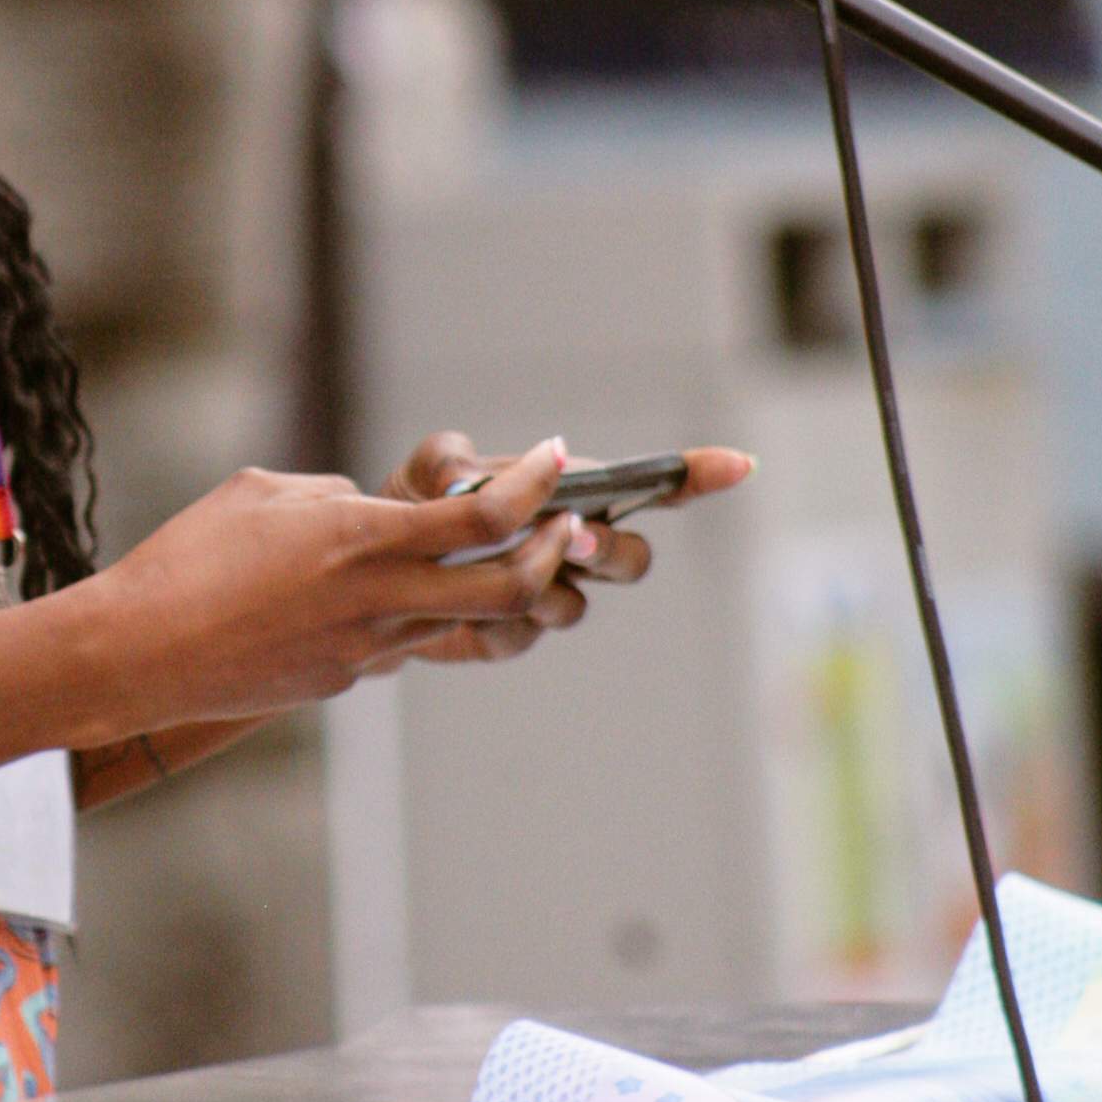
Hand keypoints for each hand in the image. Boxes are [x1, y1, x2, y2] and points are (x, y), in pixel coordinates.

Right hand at [88, 441, 606, 731]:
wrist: (138, 654)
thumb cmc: (186, 559)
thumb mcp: (262, 491)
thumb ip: (330, 494)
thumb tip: (365, 508)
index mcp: (363, 539)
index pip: (484, 515)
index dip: (535, 485)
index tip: (555, 458)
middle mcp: (380, 600)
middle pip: (509, 590)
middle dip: (550, 556)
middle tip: (563, 527)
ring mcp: (365, 648)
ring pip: (457, 620)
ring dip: (484, 587)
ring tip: (480, 553)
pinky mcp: (340, 679)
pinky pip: (395, 642)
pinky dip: (406, 613)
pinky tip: (365, 594)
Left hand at [380, 435, 753, 666]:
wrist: (362, 566)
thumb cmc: (409, 501)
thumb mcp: (430, 469)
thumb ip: (461, 464)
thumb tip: (493, 477)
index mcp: (572, 494)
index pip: (651, 488)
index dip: (696, 478)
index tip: (739, 465)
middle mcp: (573, 546)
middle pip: (631, 558)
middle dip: (606, 550)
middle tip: (568, 537)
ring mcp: (546, 594)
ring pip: (577, 605)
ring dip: (541, 588)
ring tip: (490, 569)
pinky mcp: (508, 635)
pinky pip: (521, 637)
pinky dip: (492, 621)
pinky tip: (460, 605)